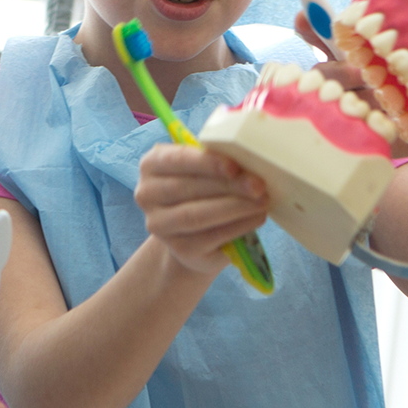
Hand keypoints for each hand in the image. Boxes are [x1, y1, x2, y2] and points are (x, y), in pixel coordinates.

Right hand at [134, 144, 267, 274]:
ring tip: (261, 201)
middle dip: (228, 186)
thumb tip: (250, 159)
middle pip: (189, 188)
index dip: (206, 163)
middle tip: (259, 185)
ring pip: (197, 215)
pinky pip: (211, 236)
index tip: (234, 167)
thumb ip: (218, 161)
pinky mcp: (179, 249)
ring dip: (235, 207)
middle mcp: (146, 194)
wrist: (194, 235)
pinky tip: (256, 218)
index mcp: (151, 164)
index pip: (177, 159)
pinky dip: (238, 226)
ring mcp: (159, 225)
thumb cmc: (203, 192)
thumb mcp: (205, 170)